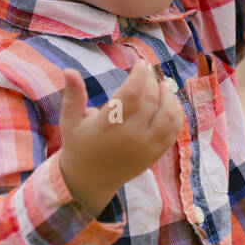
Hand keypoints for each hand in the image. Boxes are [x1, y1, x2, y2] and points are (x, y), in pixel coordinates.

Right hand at [57, 63, 183, 216]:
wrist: (89, 182)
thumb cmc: (78, 147)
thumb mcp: (70, 121)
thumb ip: (73, 95)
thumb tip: (68, 70)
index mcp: (109, 125)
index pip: (132, 93)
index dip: (140, 75)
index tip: (141, 63)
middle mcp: (130, 136)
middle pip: (151, 101)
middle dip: (152, 81)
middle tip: (149, 71)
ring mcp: (145, 147)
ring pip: (167, 116)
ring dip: (168, 97)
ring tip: (162, 86)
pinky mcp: (154, 155)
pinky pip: (172, 132)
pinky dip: (176, 115)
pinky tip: (170, 104)